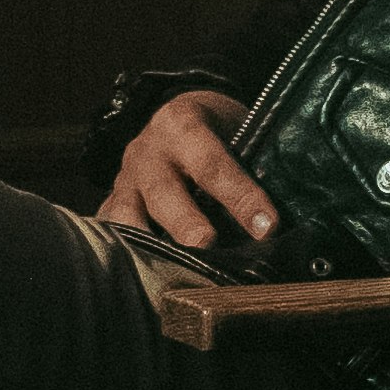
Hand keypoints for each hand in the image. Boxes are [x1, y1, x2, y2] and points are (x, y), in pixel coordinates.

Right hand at [99, 91, 275, 256]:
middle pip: (164, 193)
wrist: (177, 117)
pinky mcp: (114, 201)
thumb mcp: (237, 132)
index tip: (268, 227)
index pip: (213, 165)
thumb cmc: (220, 131)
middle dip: (187, 225)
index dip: (241, 197)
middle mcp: (147, 152)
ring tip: (172, 271)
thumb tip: (278, 222)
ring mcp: (125, 179)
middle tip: (208, 247)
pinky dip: (123, 250)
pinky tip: (141, 272)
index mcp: (182, 125)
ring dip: (149, 244)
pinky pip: (111, 227)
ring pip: (127, 215)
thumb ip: (252, 168)